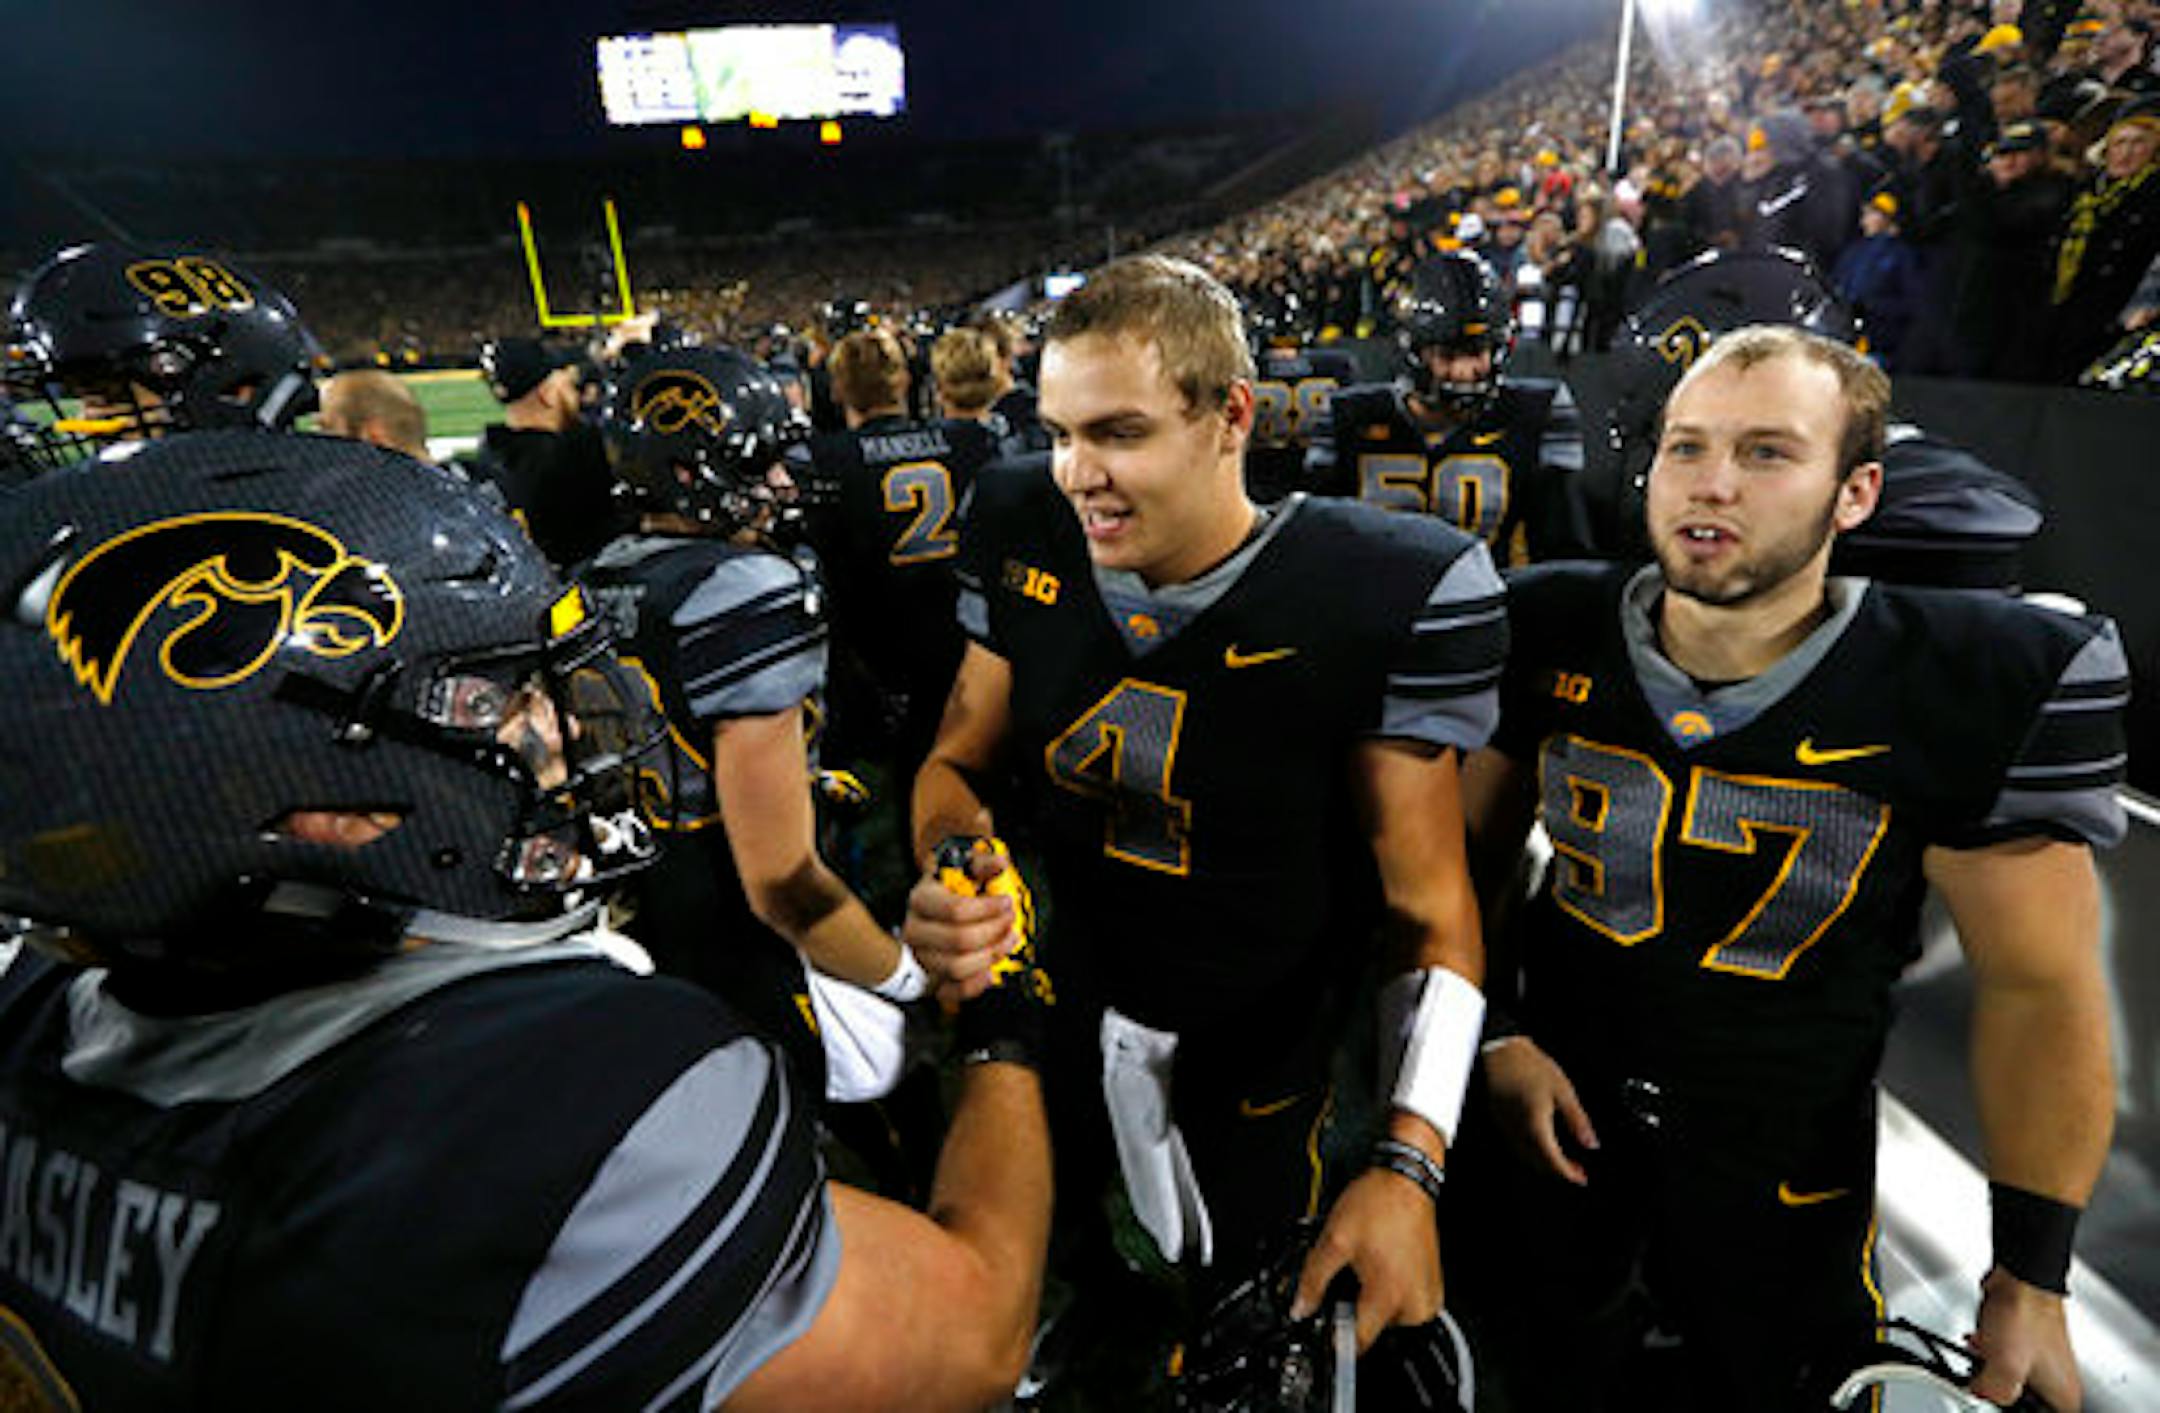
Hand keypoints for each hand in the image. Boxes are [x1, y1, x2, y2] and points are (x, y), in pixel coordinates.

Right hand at [902, 839, 1021, 1002]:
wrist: (935, 910)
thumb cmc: (951, 889)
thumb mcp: (963, 869)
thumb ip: (983, 864)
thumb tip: (1000, 864)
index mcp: (921, 900)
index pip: (956, 910)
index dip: (988, 908)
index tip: (1006, 902)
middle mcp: (915, 931)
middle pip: (959, 940)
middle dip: (994, 931)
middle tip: (1010, 920)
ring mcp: (920, 957)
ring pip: (957, 967)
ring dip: (990, 956)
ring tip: (1007, 939)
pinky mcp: (929, 980)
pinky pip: (951, 992)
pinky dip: (974, 985)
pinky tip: (990, 971)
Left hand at [1289, 1166, 1442, 1353]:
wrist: (1405, 1183)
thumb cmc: (1378, 1204)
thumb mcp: (1334, 1240)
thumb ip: (1312, 1280)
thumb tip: (1301, 1307)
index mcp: (1388, 1295)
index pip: (1358, 1342)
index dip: (1334, 1336)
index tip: (1326, 1325)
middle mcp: (1413, 1303)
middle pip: (1373, 1330)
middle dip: (1355, 1310)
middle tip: (1350, 1278)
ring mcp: (1427, 1297)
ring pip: (1389, 1319)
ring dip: (1374, 1302)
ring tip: (1370, 1267)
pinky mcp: (1433, 1288)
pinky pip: (1405, 1305)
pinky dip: (1391, 1292)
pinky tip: (1384, 1266)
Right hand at [1482, 1038, 1597, 1184]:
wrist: (1500, 1050)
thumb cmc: (1529, 1065)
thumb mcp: (1562, 1091)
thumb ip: (1578, 1120)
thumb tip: (1591, 1143)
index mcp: (1536, 1126)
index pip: (1553, 1162)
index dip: (1569, 1174)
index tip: (1581, 1178)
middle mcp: (1518, 1131)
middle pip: (1539, 1164)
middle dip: (1559, 1172)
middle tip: (1577, 1171)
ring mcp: (1506, 1127)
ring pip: (1527, 1157)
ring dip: (1545, 1163)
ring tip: (1562, 1159)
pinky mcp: (1500, 1120)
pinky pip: (1517, 1145)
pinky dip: (1532, 1152)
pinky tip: (1542, 1143)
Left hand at [1968, 1266, 2080, 1409]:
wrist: (2020, 1277)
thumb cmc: (2024, 1314)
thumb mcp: (2004, 1367)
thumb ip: (1993, 1393)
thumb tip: (1981, 1395)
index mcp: (2063, 1396)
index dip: (2012, 1411)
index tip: (1998, 1401)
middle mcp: (2057, 1382)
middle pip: (2020, 1402)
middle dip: (1998, 1389)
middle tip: (1987, 1376)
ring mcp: (2041, 1363)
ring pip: (2008, 1381)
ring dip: (1990, 1369)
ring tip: (1985, 1354)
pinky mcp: (2024, 1345)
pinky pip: (2002, 1360)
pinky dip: (1988, 1353)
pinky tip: (1981, 1343)